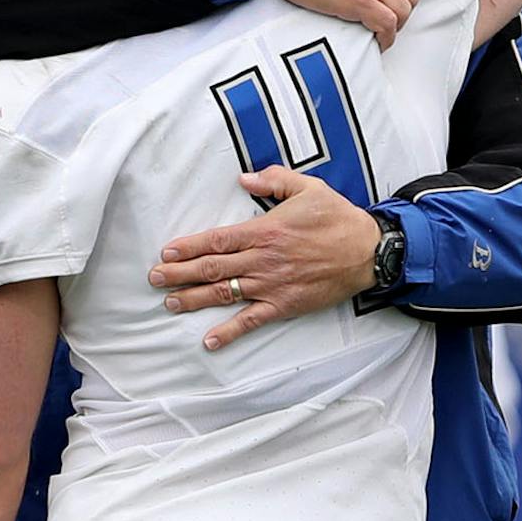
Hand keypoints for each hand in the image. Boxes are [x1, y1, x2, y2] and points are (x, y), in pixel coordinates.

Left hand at [148, 166, 381, 348]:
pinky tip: (208, 341)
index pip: (216, 240)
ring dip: (193, 300)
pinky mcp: (284, 306)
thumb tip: (244, 179)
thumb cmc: (337, 218)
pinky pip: (250, 321)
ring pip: (224, 294)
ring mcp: (271, 286)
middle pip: (212, 268)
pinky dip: (229, 333)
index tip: (166, 251)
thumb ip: (273, 180)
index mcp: (264, 231)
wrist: (368, 252)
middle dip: (179, 273)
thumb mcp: (308, 187)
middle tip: (154, 278)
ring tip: (169, 303)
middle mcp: (262, 260)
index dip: (188, 247)